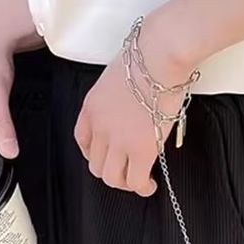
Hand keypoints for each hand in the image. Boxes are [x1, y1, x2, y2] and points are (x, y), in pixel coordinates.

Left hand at [74, 15, 195, 196]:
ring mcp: (119, 140)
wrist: (160, 56)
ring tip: (138, 180)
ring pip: (112, 178)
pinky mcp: (141, 150)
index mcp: (92, 106)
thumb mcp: (121, 76)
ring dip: (125, 183)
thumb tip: (134, 106)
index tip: (106, 154)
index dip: (94, 153)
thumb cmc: (148, 55)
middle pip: (95, 163)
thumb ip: (120, 96)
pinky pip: (136, 181)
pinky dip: (142, 187)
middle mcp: (100, 126)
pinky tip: (150, 185)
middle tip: (127, 169)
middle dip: (111, 170)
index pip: (83, 140)